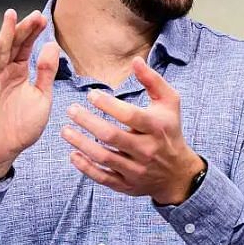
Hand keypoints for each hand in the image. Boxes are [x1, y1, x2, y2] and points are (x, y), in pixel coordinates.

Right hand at [0, 9, 58, 179]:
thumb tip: (53, 46)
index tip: (43, 18)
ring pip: (0, 53)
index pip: (27, 47)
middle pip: (14, 45)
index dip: (34, 33)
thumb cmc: (23, 126)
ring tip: (11, 16)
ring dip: (5, 34)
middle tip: (34, 14)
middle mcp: (6, 73)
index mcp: (21, 73)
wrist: (3, 150)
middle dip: (23, 29)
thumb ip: (46, 73)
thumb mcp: (42, 98)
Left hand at [61, 56, 203, 204]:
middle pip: (111, 136)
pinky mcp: (127, 185)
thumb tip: (136, 60)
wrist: (178, 172)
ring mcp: (136, 169)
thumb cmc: (170, 130)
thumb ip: (153, 80)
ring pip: (104, 157)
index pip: (130, 116)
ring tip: (65, 130)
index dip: (108, 105)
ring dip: (81, 144)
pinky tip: (72, 154)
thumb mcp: (170, 103)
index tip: (91, 95)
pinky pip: (103, 178)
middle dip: (88, 122)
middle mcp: (147, 150)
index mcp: (156, 128)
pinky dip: (85, 168)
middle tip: (71, 110)